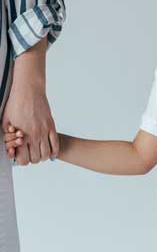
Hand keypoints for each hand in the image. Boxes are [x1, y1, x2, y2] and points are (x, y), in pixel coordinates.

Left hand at [1, 39, 58, 165]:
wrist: (29, 91)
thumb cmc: (16, 104)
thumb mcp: (5, 122)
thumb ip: (8, 137)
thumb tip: (11, 148)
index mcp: (21, 136)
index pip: (23, 159)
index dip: (21, 161)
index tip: (21, 156)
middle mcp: (34, 135)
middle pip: (35, 158)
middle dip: (32, 159)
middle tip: (30, 154)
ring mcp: (44, 131)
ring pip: (46, 153)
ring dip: (42, 157)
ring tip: (40, 153)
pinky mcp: (51, 125)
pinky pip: (56, 143)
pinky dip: (54, 152)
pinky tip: (51, 154)